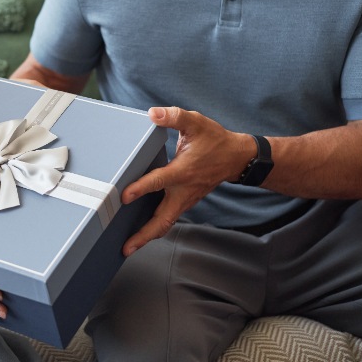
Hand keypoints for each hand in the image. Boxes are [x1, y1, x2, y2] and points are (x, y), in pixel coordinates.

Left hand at [119, 107, 252, 254]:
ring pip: (165, 223)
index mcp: (183, 171)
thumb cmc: (215, 140)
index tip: (124, 196)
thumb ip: (174, 116)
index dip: (141, 188)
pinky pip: (168, 219)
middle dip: (144, 235)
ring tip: (127, 248)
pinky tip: (140, 233)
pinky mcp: (185, 202)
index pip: (159, 181)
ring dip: (147, 236)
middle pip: (163, 220)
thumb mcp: (196, 122)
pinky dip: (155, 228)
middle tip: (125, 248)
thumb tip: (153, 114)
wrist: (237, 158)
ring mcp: (185, 200)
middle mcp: (183, 190)